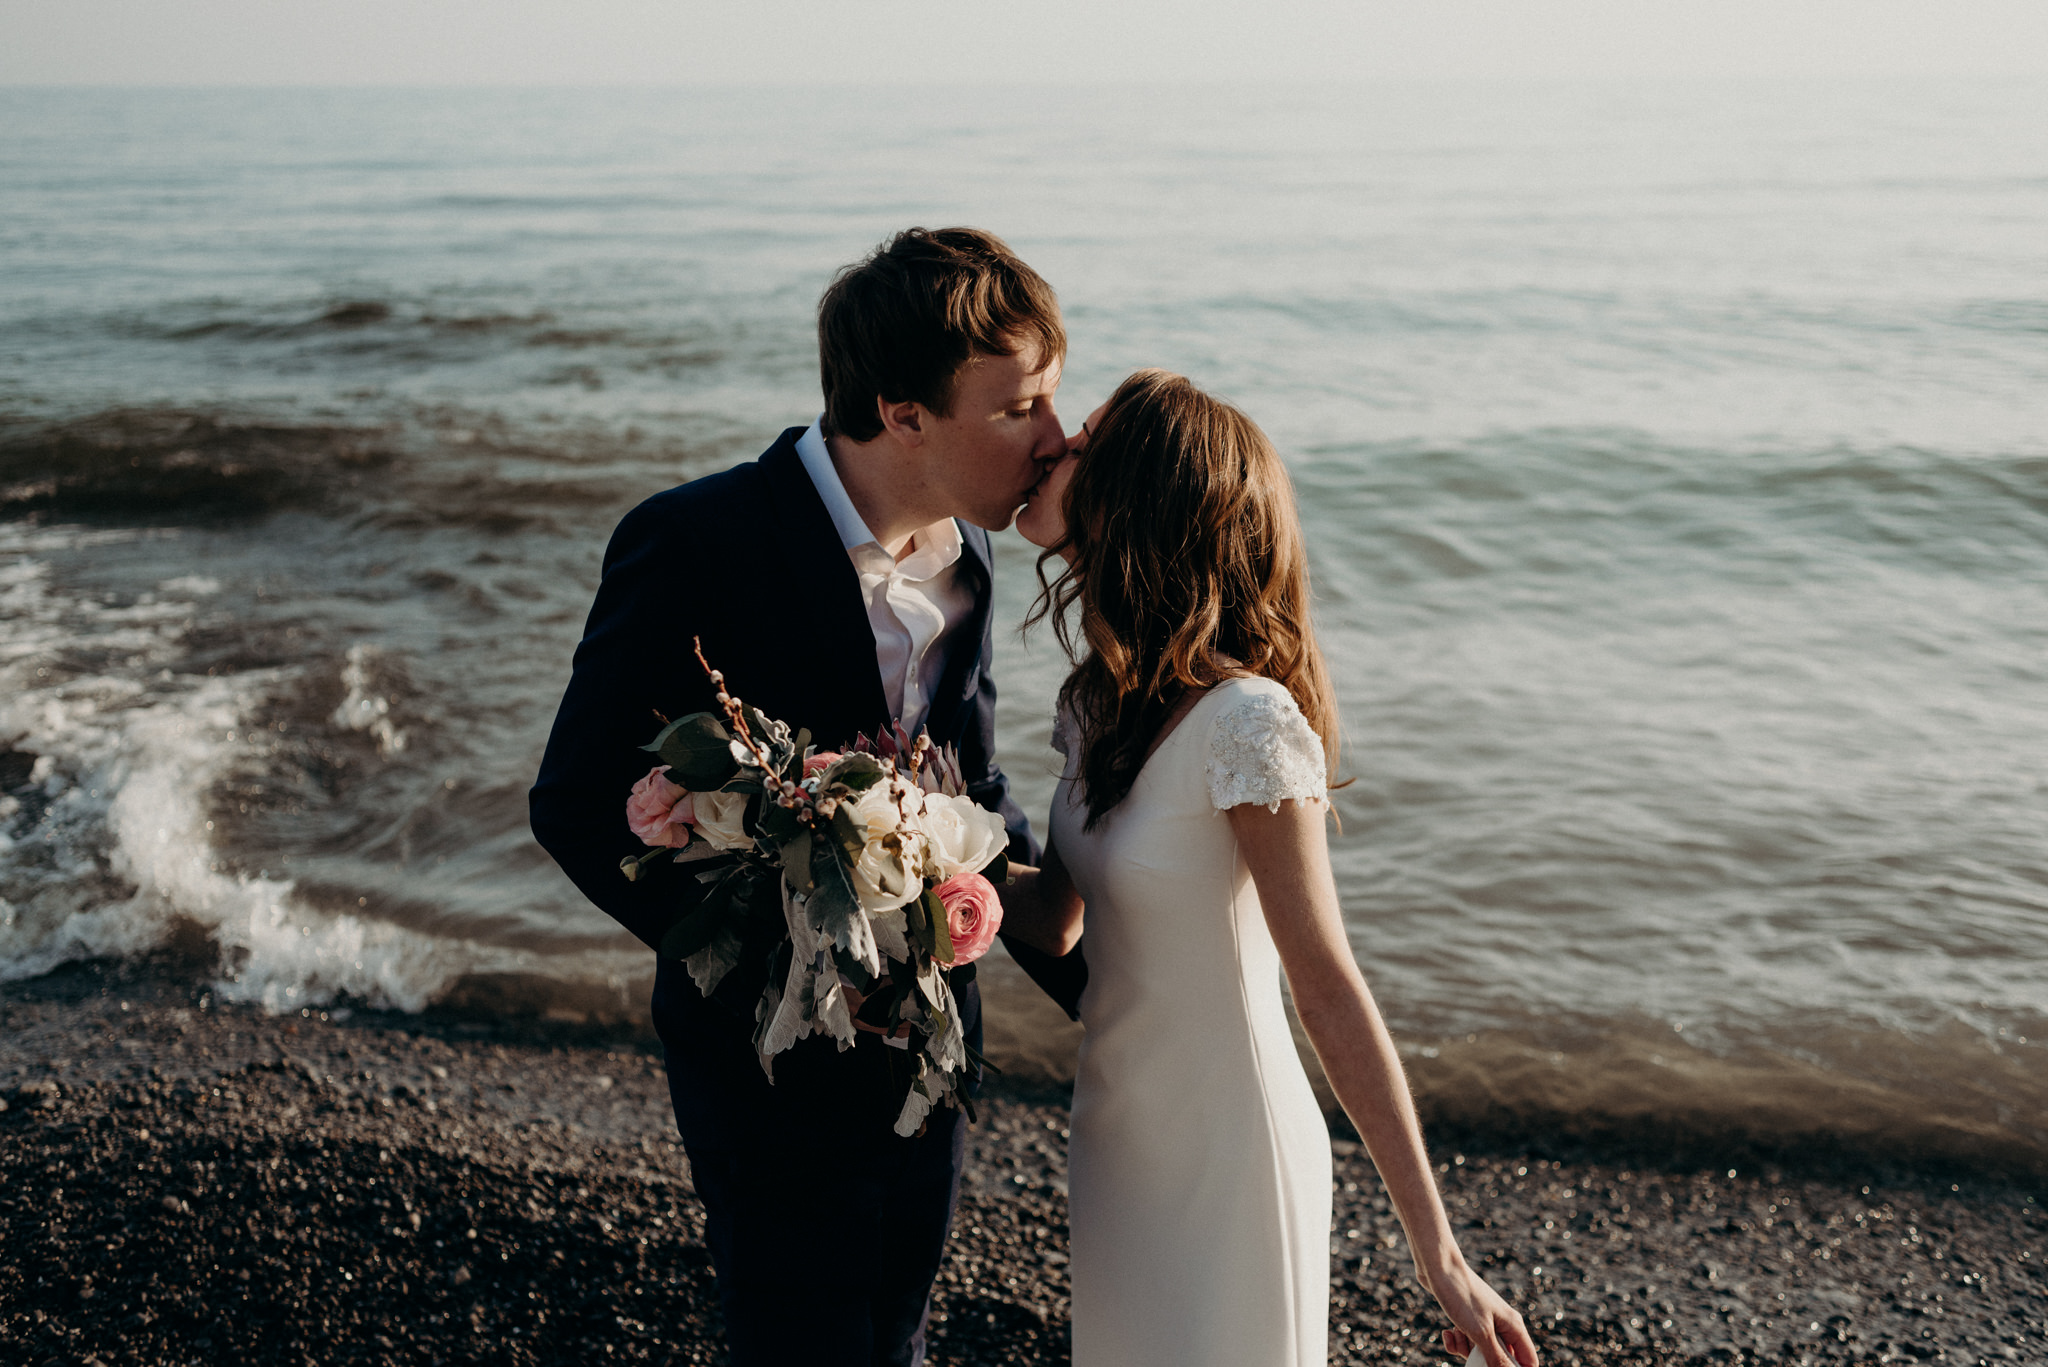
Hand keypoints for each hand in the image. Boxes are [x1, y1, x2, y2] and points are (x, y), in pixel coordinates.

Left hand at [1419, 1255, 1538, 1366]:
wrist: (1437, 1267)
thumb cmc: (1462, 1297)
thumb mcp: (1481, 1333)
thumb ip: (1497, 1357)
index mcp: (1514, 1326)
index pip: (1528, 1360)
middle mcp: (1503, 1324)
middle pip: (1501, 1357)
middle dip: (1484, 1361)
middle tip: (1469, 1351)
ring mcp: (1485, 1320)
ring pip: (1481, 1350)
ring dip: (1466, 1349)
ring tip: (1457, 1334)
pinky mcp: (1467, 1318)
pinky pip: (1466, 1340)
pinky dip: (1456, 1340)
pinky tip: (1448, 1331)